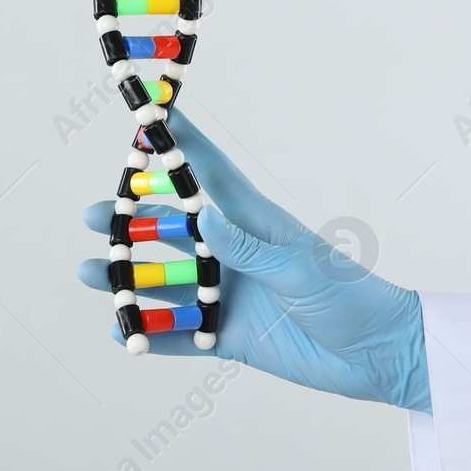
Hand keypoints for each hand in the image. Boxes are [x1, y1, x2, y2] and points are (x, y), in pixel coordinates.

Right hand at [77, 110, 430, 411]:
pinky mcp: (232, 337)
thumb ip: (248, 247)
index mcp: (255, 224)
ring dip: (128, 279)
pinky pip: (182, 335)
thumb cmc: (350, 297)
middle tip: (90, 215)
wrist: (380, 354)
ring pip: (166, 283)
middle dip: (129, 222)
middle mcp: (235, 254)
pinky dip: (152, 335)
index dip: (180, 145)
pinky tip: (122, 333)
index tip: (147, 117)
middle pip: (171, 231)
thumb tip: (202, 216)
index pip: (210, 175)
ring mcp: (230, 295)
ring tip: (90, 273)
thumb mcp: (300, 268)